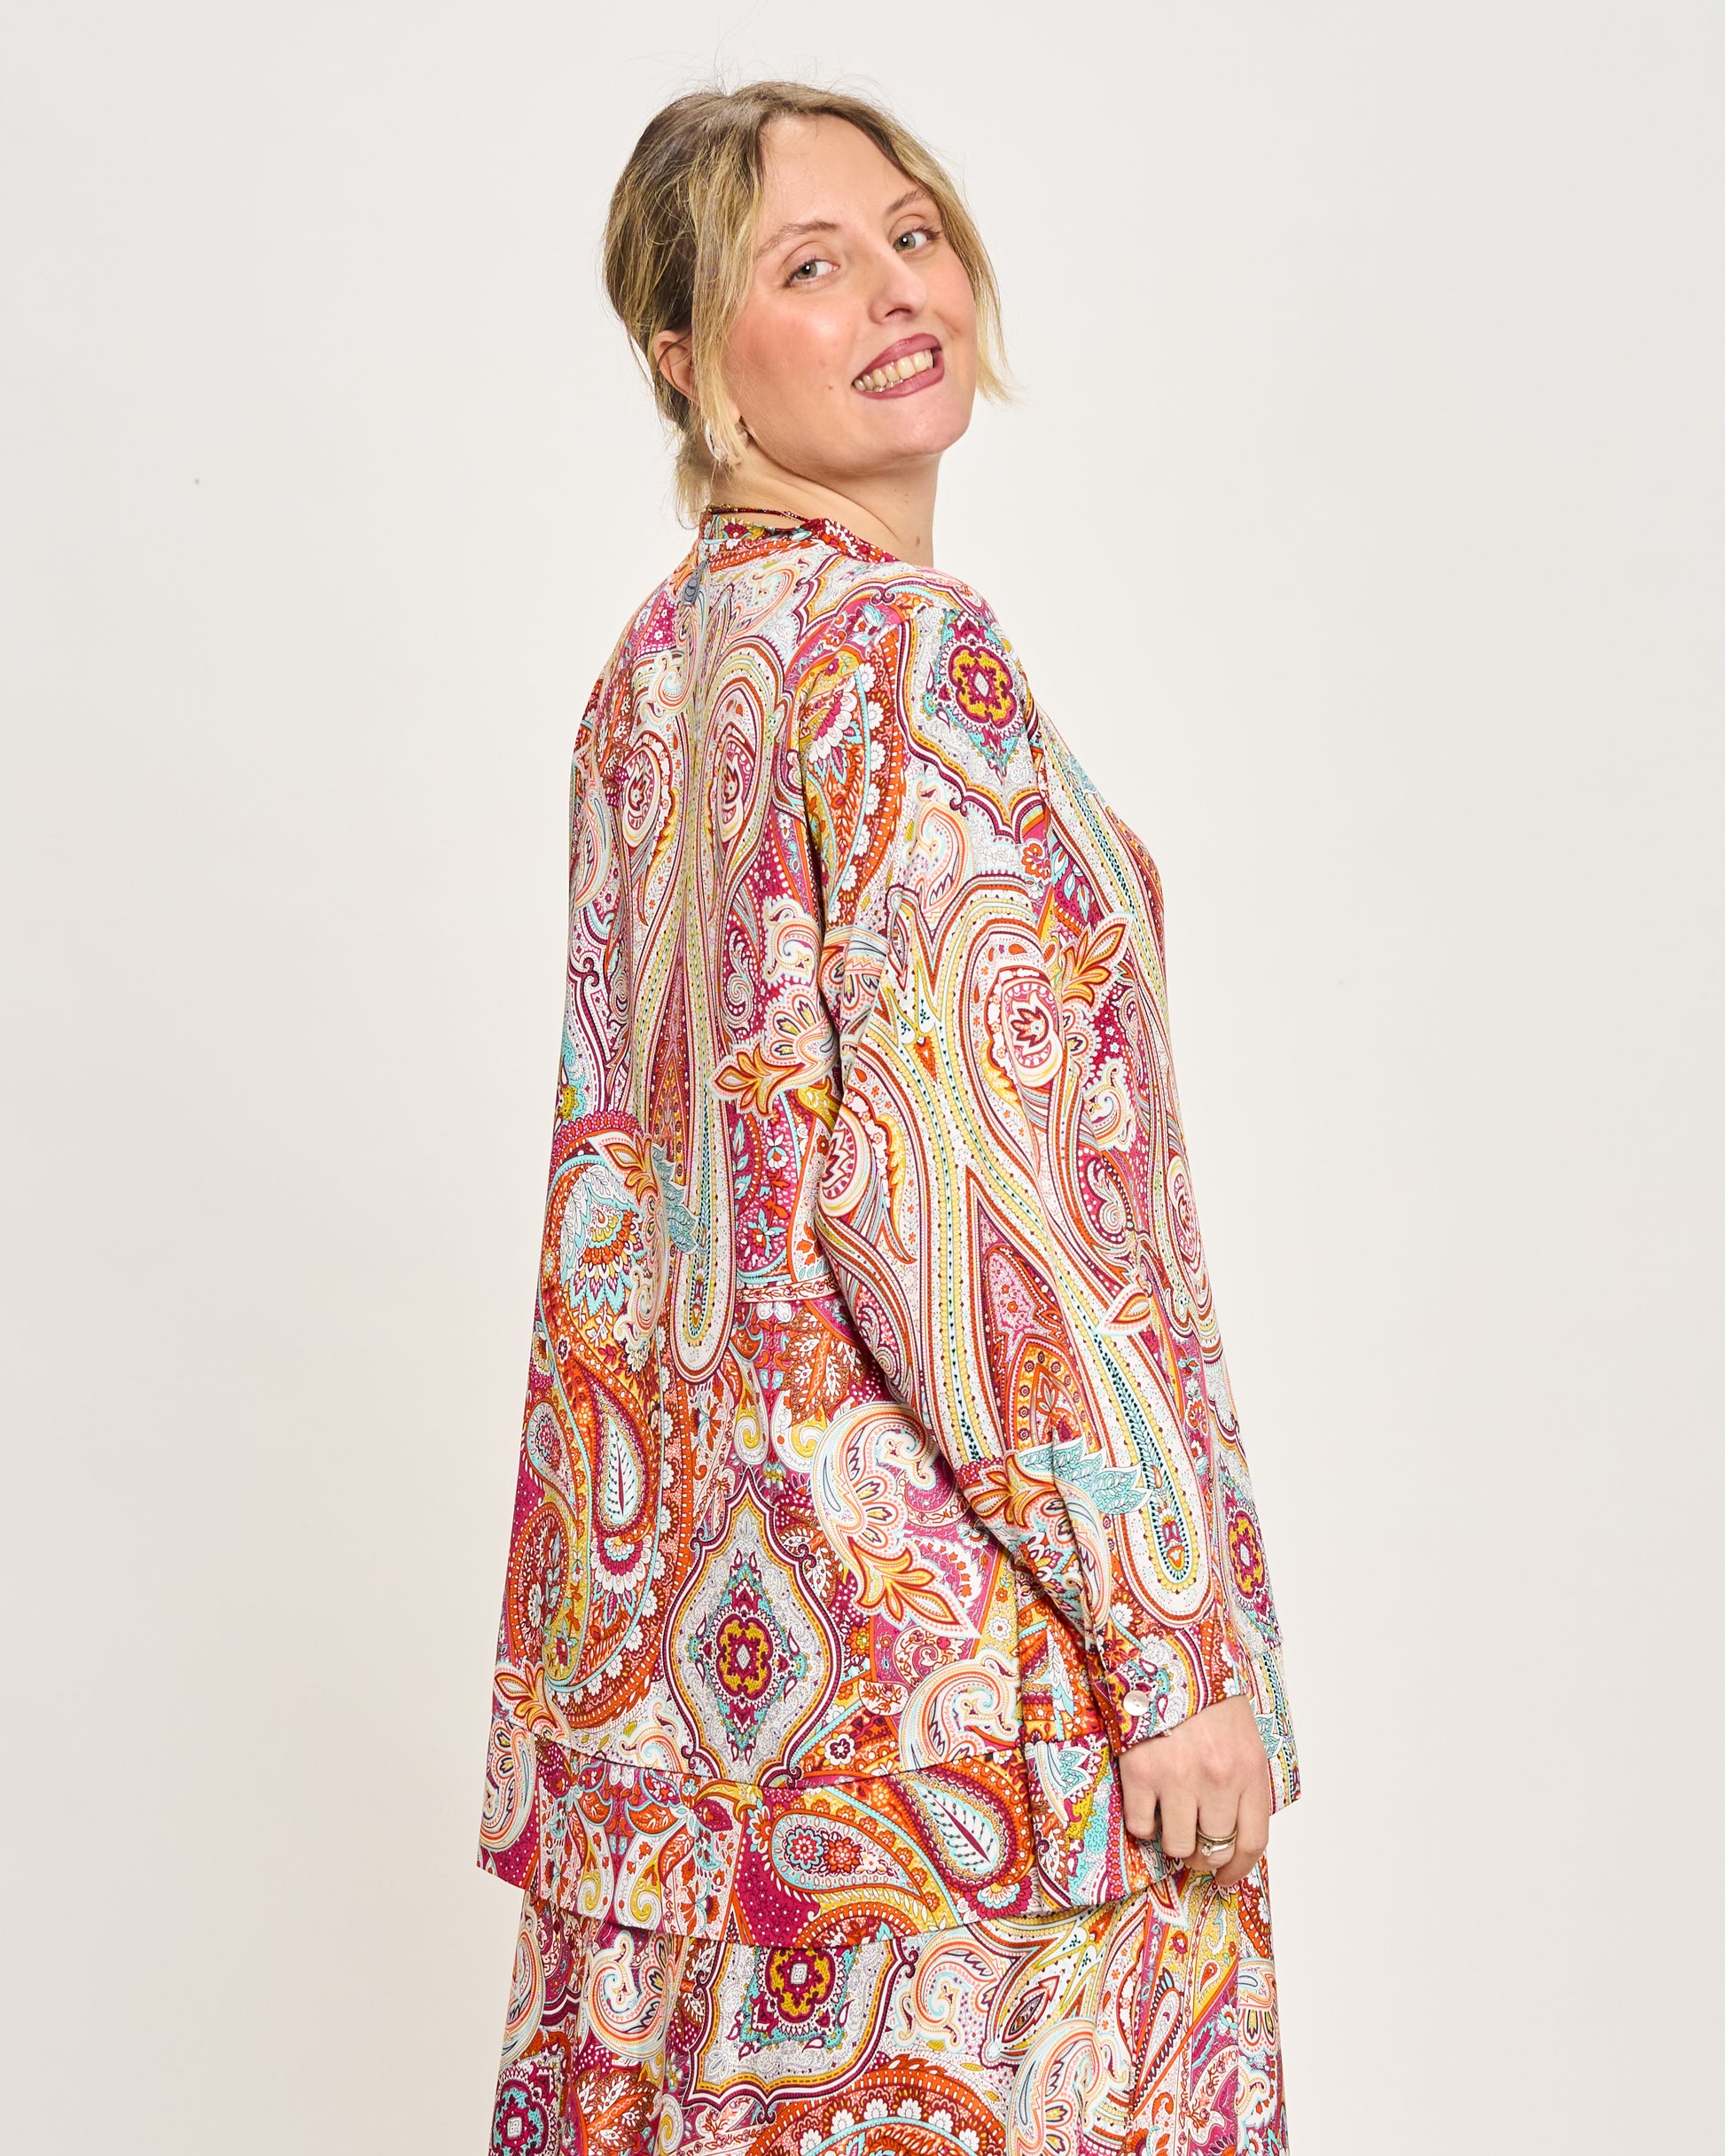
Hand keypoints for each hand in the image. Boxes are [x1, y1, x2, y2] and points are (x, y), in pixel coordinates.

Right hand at [1117, 1693, 1270, 1888]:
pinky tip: (1146, 1805)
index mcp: (1249, 1771)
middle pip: (1216, 1848)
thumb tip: (1233, 1831)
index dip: (1238, 1869)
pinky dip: (1143, 1825)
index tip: (1226, 1878)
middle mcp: (1217, 1780)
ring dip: (1175, 1843)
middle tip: (1195, 1849)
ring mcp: (1178, 1778)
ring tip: (1170, 1823)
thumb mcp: (1243, 1737)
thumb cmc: (1207, 1697)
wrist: (1166, 1655)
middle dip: (1205, 1857)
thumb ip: (1243, 1782)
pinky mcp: (1141, 1773)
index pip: (1252, 1841)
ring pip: (1179, 1846)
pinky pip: (1141, 1826)